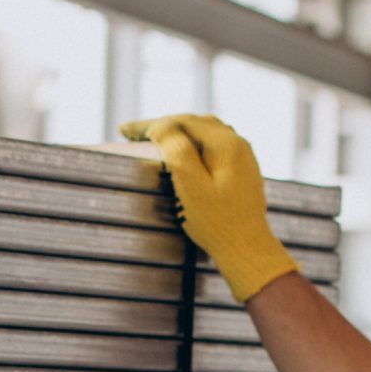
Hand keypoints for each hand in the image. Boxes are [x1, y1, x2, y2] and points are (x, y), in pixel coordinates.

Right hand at [118, 112, 298, 303]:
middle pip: (194, 123)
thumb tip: (162, 127)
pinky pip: (213, 146)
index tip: (123, 130)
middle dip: (162, 125)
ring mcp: (242, 156)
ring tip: (152, 138)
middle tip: (132, 133)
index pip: (182, 121)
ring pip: (204, 132)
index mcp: (226, 143)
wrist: (247, 249)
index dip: (150, 123)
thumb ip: (178, 151)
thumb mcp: (191, 186)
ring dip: (177, 133)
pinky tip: (181, 152)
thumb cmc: (217, 223)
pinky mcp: (242, 170)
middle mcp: (238, 143)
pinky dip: (191, 144)